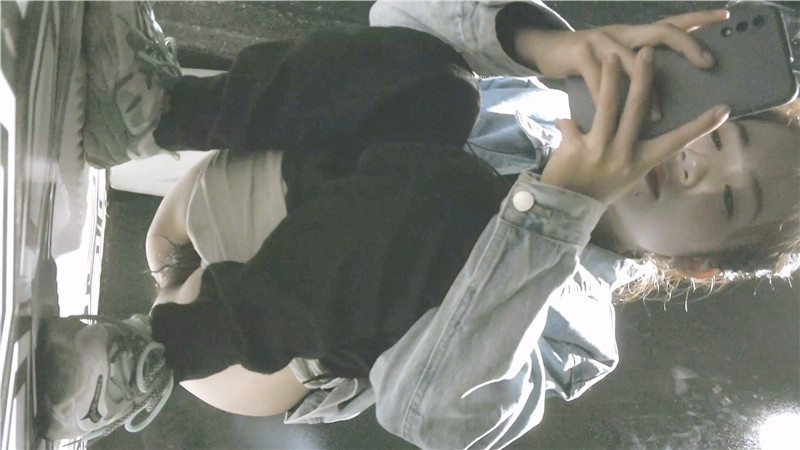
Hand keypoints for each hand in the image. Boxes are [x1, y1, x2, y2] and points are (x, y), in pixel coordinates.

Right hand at [514, 9, 728, 116]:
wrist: (545, 50)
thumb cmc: (584, 61)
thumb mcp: (613, 59)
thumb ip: (635, 68)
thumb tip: (662, 88)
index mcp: (633, 33)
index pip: (671, 22)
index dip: (698, 18)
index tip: (725, 16)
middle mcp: (621, 31)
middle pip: (660, 31)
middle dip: (686, 45)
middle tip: (707, 62)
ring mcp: (600, 39)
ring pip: (630, 60)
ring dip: (646, 89)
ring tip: (659, 114)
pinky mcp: (579, 52)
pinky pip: (597, 78)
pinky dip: (606, 97)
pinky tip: (613, 114)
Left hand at [540, 47, 729, 204]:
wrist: (564, 208)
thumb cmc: (599, 189)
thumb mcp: (626, 176)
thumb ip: (635, 152)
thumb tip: (648, 125)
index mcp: (640, 163)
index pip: (675, 142)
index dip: (699, 126)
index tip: (723, 109)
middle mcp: (622, 156)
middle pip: (636, 111)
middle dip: (642, 79)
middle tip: (648, 53)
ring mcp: (598, 151)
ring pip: (606, 107)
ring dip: (609, 78)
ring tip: (610, 56)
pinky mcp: (573, 148)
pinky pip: (570, 123)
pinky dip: (566, 122)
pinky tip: (564, 124)